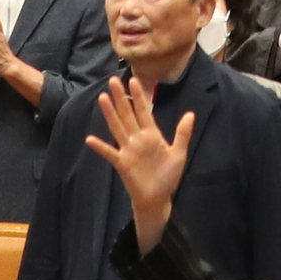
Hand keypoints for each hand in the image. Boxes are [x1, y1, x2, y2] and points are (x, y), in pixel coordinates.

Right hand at [87, 71, 200, 225]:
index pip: (144, 111)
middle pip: (128, 114)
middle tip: (113, 80)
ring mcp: (128, 150)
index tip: (133, 80)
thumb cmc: (168, 177)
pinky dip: (100, 147)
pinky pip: (109, 153)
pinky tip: (90, 139)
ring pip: (117, 127)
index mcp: (152, 135)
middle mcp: (138, 139)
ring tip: (102, 98)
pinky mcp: (122, 163)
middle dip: (121, 97)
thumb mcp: (179, 154)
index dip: (139, 96)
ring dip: (110, 113)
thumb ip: (182, 134)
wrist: (158, 199)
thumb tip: (190, 114)